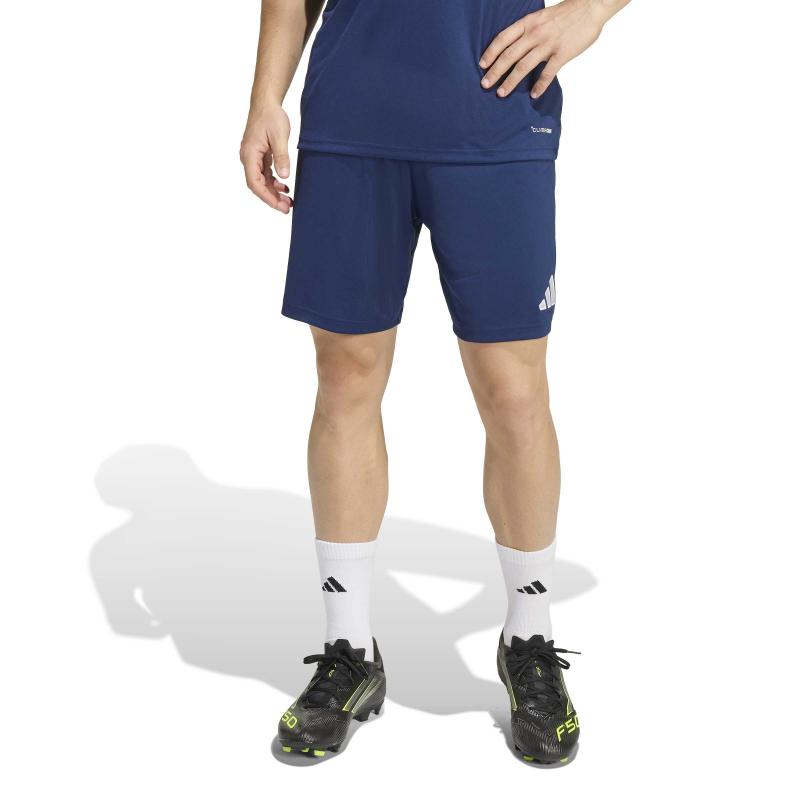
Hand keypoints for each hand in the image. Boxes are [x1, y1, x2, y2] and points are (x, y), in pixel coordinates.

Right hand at [240, 105, 292, 212]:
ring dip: (274, 192)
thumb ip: (282, 157)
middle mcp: (248, 158)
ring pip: (262, 181)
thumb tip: (284, 176)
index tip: (279, 206)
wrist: (266, 102)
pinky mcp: (259, 156)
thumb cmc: (271, 116)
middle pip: (258, 185)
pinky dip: (274, 182)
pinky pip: (265, 174)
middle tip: (287, 208)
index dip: (267, 197)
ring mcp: (253, 158)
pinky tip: (285, 187)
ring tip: (288, 201)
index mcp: (249, 154)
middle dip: (272, 198)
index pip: (254, 183)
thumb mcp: (279, 136)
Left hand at [480, 0, 606, 97]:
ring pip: (523, 66)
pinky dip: (540, 85)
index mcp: (528, 22)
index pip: (503, 38)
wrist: (591, 6)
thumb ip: (527, 31)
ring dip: (510, 82)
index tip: (482, 65)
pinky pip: (548, 73)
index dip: (491, 52)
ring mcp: (548, 44)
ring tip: (501, 94)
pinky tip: (533, 95)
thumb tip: (513, 47)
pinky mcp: (562, 54)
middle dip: (495, 72)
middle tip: (485, 85)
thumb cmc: (565, 13)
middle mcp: (535, 33)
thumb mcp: (541, 17)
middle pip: (509, 55)